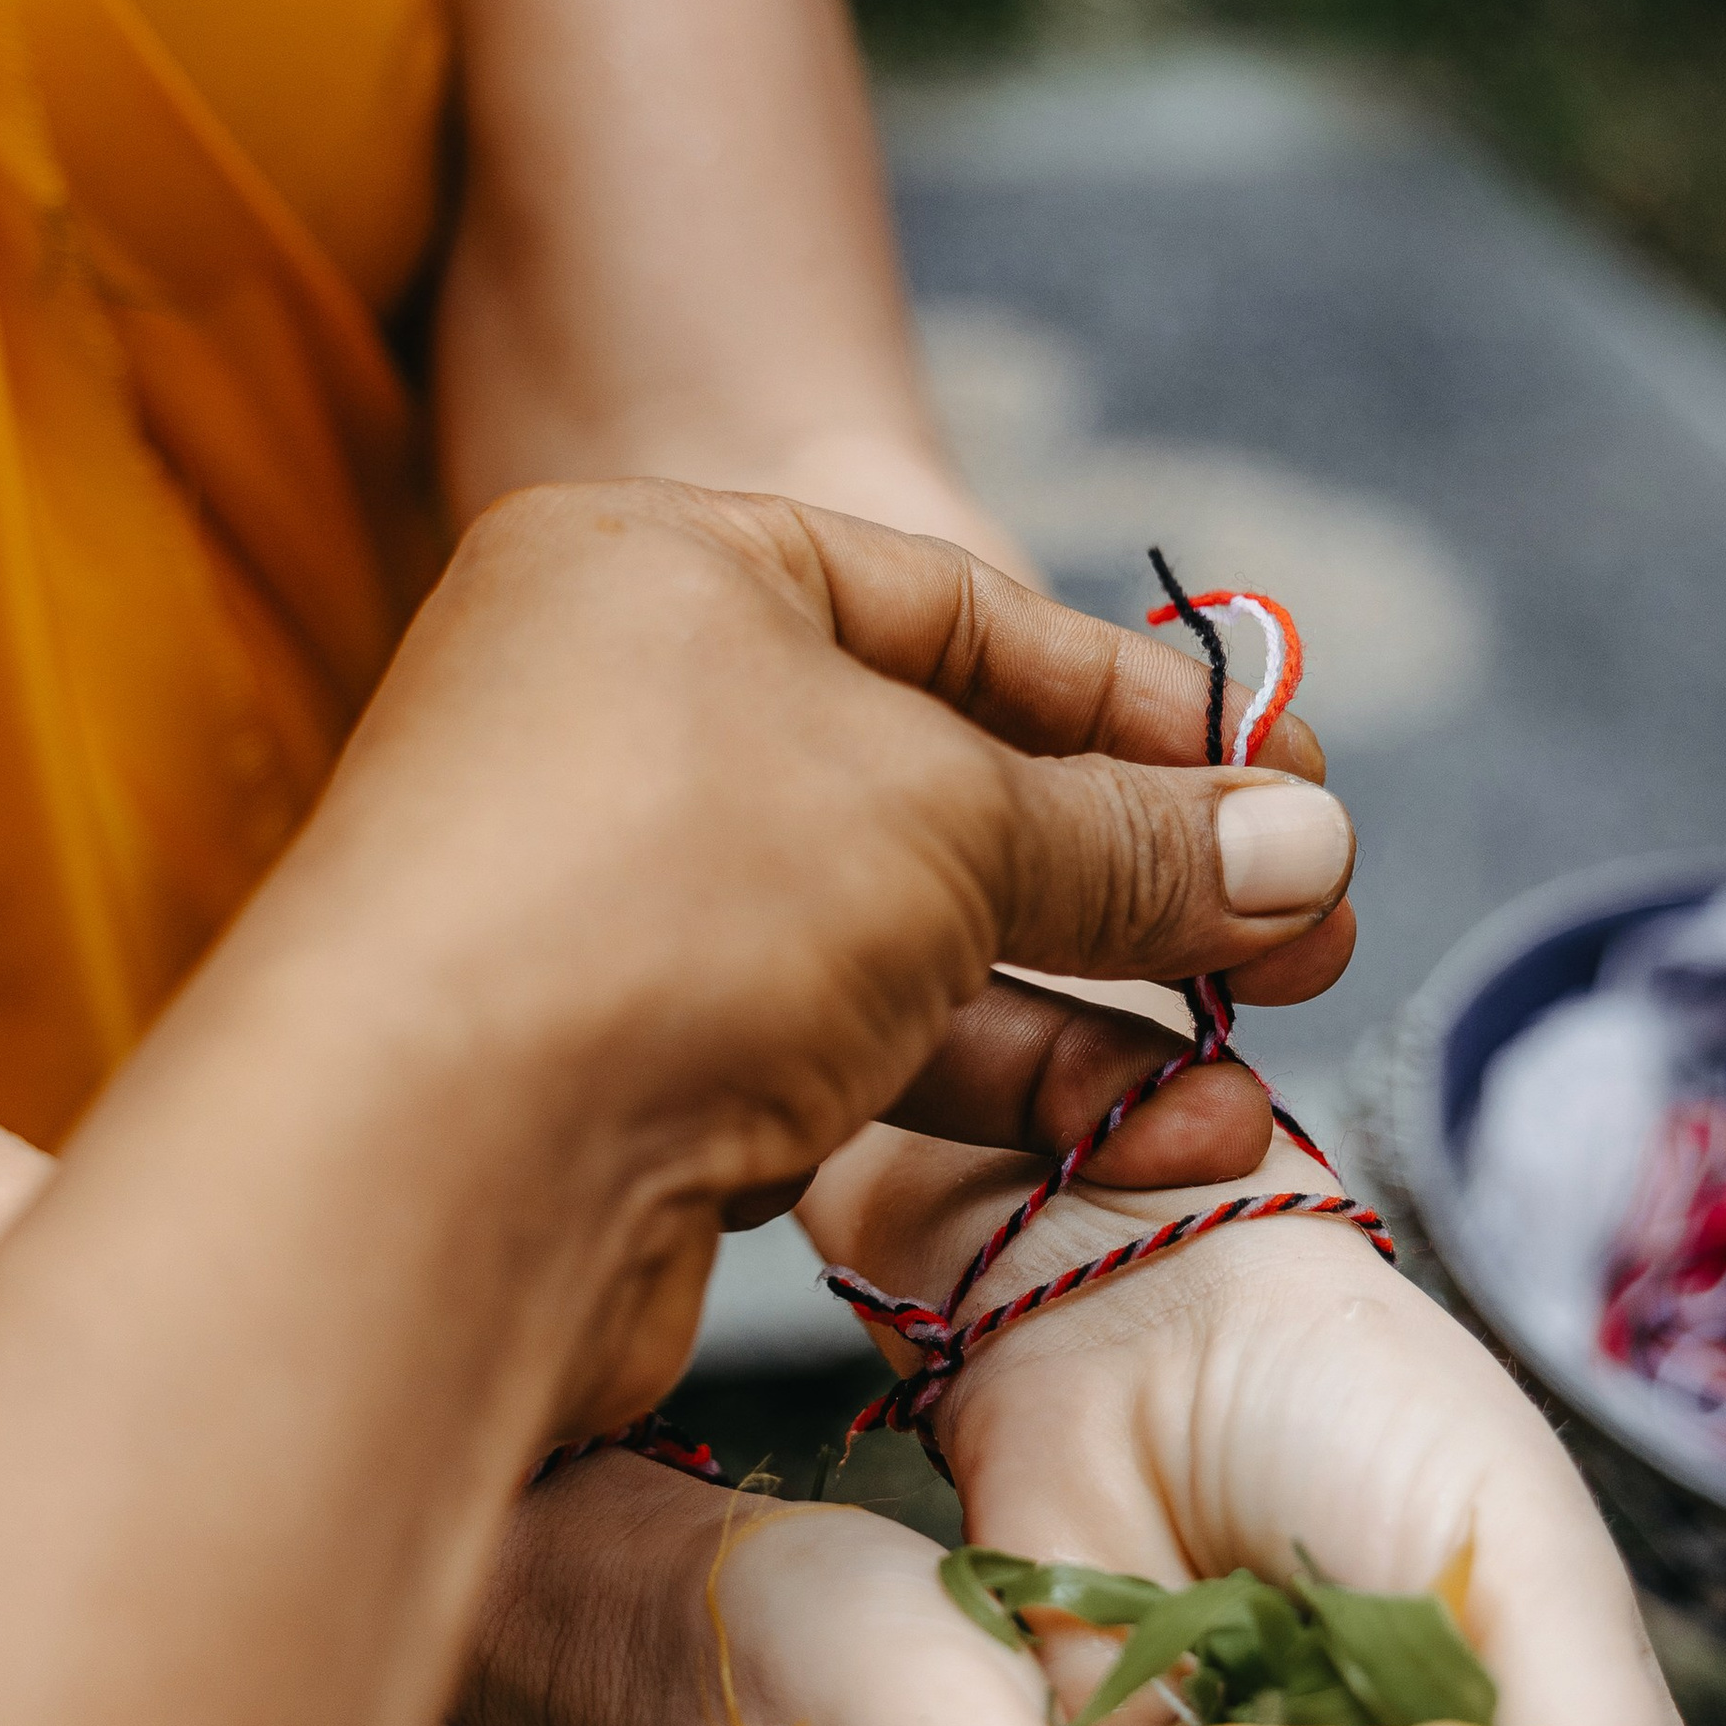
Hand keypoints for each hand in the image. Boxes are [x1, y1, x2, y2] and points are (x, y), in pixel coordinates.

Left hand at [281, 478, 1354, 1431]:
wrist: (416, 1158)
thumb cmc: (672, 890)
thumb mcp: (948, 814)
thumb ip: (1131, 836)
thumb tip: (1307, 848)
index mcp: (665, 568)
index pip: (954, 609)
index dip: (1140, 707)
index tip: (1286, 790)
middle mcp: (624, 723)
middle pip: (938, 791)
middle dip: (1137, 885)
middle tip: (1309, 959)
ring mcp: (618, 909)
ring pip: (900, 950)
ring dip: (1089, 1025)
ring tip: (1240, 1102)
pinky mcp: (622, 1080)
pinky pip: (843, 1064)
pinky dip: (983, 1103)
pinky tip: (1125, 1147)